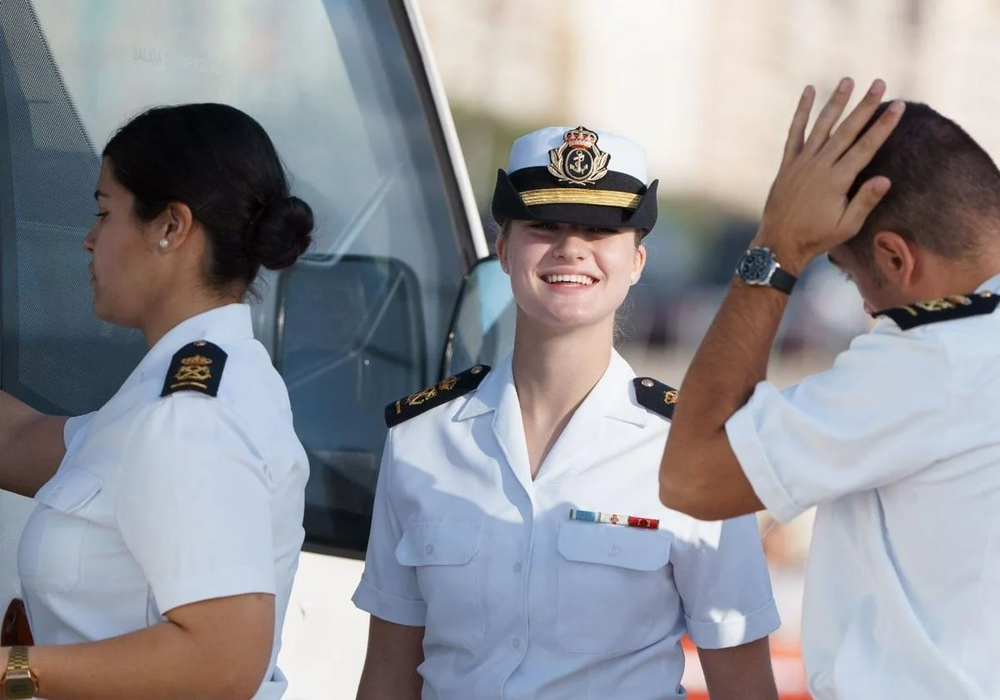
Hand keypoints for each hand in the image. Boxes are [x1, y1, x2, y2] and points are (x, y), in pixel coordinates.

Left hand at [754, 77, 904, 273]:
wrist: (779, 243)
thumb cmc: (816, 238)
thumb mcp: (847, 226)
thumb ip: (865, 201)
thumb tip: (886, 179)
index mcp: (837, 181)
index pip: (866, 147)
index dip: (883, 125)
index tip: (898, 106)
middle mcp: (819, 166)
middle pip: (847, 130)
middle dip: (865, 106)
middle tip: (880, 83)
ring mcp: (802, 163)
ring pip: (822, 126)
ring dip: (836, 102)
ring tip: (848, 80)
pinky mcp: (788, 164)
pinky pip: (795, 133)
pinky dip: (801, 112)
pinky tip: (808, 92)